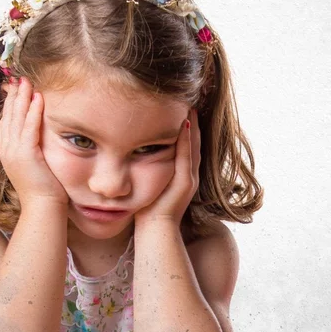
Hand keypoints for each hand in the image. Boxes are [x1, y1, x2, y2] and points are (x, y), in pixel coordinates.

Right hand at [0, 77, 68, 205]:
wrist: (43, 209)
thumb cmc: (44, 192)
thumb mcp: (36, 167)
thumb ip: (35, 152)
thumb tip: (41, 143)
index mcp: (8, 153)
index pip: (6, 123)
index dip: (10, 105)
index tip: (16, 90)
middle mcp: (7, 151)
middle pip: (8, 117)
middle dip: (14, 96)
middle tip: (21, 79)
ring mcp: (14, 153)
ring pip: (16, 119)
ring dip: (22, 99)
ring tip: (28, 82)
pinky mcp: (26, 156)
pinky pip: (29, 129)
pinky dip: (33, 113)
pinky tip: (38, 99)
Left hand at [134, 109, 200, 225]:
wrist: (155, 230)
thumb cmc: (148, 210)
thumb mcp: (150, 184)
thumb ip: (149, 169)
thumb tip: (136, 153)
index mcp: (183, 175)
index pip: (188, 145)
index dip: (188, 127)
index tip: (183, 108)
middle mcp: (190, 175)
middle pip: (195, 142)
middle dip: (193, 122)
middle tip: (190, 101)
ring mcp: (189, 178)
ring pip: (194, 146)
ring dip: (193, 126)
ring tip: (190, 107)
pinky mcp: (185, 182)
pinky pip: (186, 156)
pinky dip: (186, 140)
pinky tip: (184, 124)